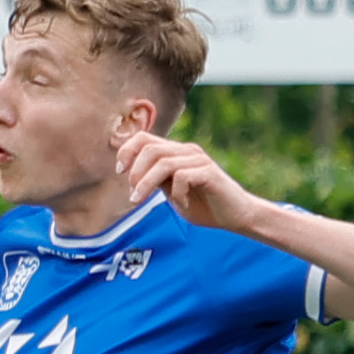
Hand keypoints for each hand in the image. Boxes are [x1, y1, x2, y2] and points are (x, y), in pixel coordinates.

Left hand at [113, 130, 266, 230]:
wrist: (235, 216)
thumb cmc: (202, 205)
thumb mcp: (171, 191)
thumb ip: (156, 180)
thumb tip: (130, 174)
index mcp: (176, 152)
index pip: (144, 138)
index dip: (126, 151)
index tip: (119, 172)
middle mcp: (187, 151)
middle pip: (150, 149)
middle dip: (135, 172)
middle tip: (133, 195)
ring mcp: (199, 159)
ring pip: (163, 162)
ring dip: (146, 184)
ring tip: (140, 201)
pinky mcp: (209, 172)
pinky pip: (182, 176)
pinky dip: (176, 193)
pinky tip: (182, 204)